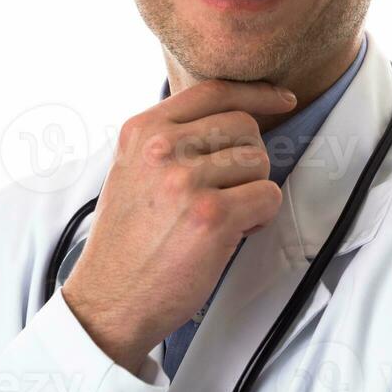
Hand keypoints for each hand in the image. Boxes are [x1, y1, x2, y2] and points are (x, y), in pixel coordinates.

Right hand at [60, 80, 296, 375]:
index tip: (282, 99)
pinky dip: (261, 216)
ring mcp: (187, 180)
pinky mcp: (212, 215)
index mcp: (143, 130)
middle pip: (244, 126)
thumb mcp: (132, 167)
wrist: (109, 300)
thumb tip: (231, 117)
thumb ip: (172, 137)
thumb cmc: (127, 240)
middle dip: (249, 158)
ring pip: (259, 161)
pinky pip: (268, 196)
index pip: (213, 91)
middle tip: (231, 190)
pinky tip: (236, 231)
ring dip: (253, 190)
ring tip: (226, 215)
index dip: (256, 92)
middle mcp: (163, 148)